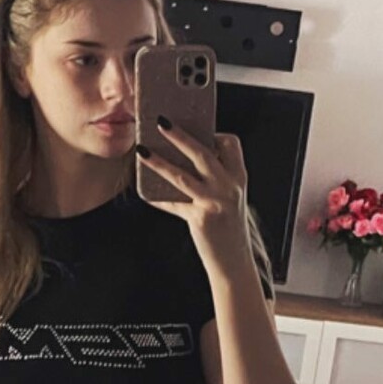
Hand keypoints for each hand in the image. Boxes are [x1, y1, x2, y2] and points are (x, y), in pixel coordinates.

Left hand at [138, 121, 248, 256]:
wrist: (234, 262)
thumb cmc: (226, 227)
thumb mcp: (225, 199)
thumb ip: (208, 180)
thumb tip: (175, 160)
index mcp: (239, 177)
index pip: (230, 144)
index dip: (212, 133)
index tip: (198, 130)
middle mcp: (230, 187)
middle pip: (203, 153)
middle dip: (180, 135)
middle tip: (160, 121)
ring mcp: (216, 203)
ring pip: (182, 176)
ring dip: (159, 161)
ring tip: (142, 151)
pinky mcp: (201, 219)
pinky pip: (173, 203)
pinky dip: (158, 197)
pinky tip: (145, 191)